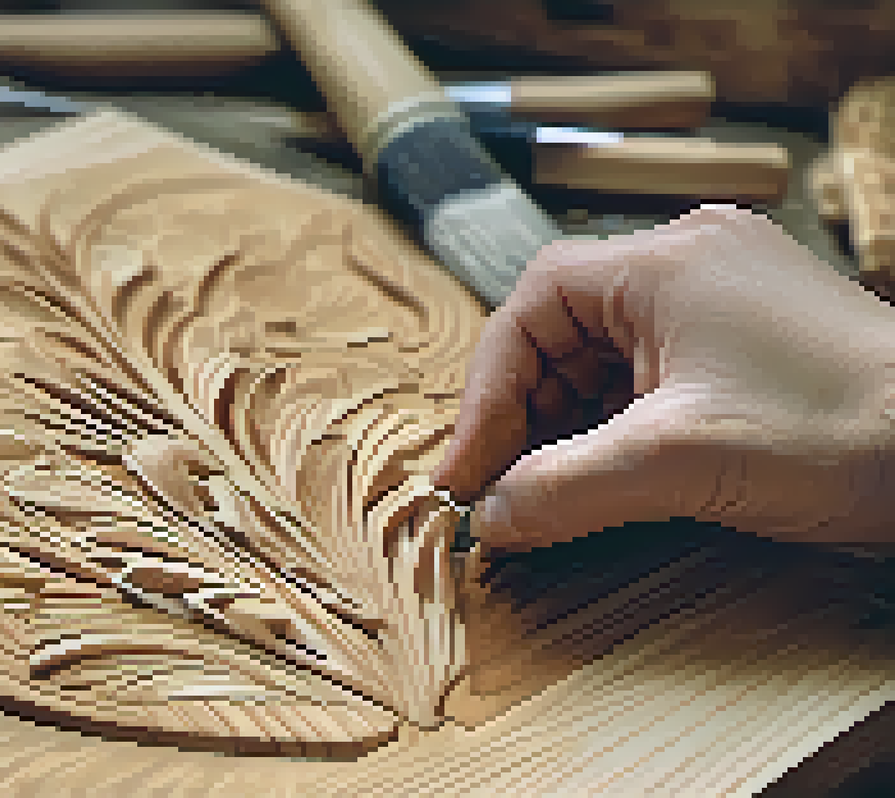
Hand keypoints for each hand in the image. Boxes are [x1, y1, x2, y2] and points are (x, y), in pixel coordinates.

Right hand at [432, 206, 894, 550]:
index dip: (487, 392)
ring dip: (571, 422)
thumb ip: (562, 489)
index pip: (531, 309)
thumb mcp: (676, 467)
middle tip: (504, 486)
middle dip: (528, 412)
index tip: (469, 469)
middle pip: (564, 330)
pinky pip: (655, 370)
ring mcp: (728, 295)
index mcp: (665, 262)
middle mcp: (692, 259)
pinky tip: (615, 472)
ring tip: (555, 487)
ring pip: (607, 354)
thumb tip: (489, 518)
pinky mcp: (754, 336)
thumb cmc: (842, 434)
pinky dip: (620, 421)